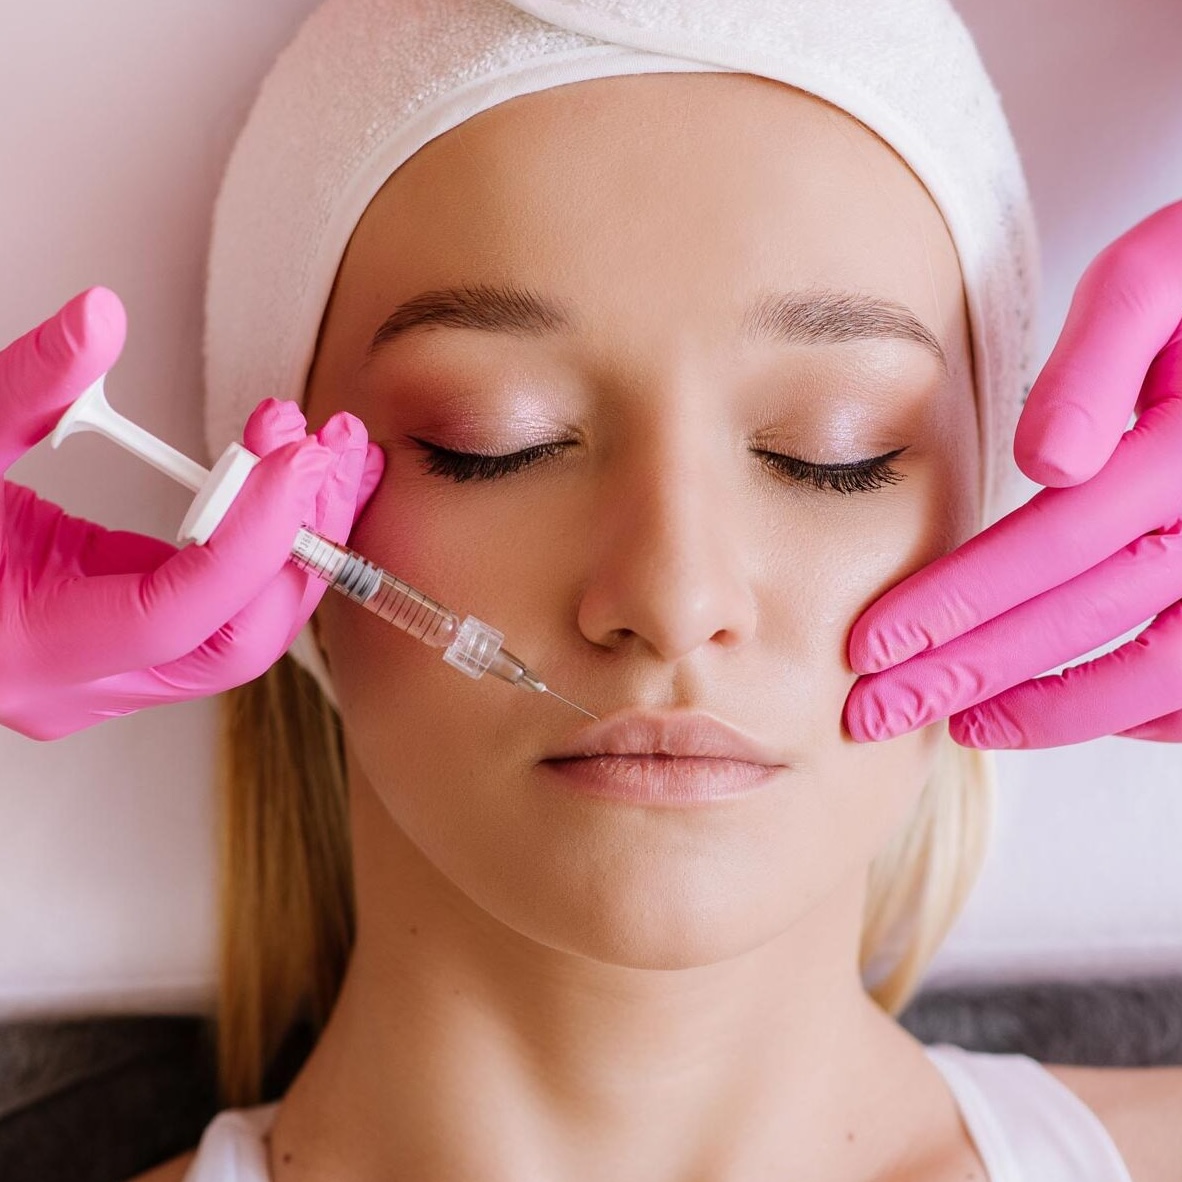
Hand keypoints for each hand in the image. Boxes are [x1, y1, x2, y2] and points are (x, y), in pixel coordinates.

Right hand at [1, 287, 384, 739]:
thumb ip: (25, 389)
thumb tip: (100, 318)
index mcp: (31, 645)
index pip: (177, 613)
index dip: (251, 537)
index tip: (294, 458)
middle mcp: (81, 683)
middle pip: (236, 637)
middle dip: (297, 538)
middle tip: (326, 448)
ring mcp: (110, 678)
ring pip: (241, 633)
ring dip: (294, 542)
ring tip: (323, 456)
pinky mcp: (128, 653)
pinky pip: (220, 613)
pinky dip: (262, 552)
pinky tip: (288, 489)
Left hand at [843, 200, 1181, 748]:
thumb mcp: (1156, 279)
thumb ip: (1098, 360)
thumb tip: (1049, 461)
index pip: (1049, 546)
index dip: (953, 603)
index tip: (868, 647)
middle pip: (1080, 619)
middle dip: (967, 674)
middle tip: (873, 714)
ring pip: (1154, 674)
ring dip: (1050, 712)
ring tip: (962, 726)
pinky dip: (1140, 711)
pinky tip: (1069, 713)